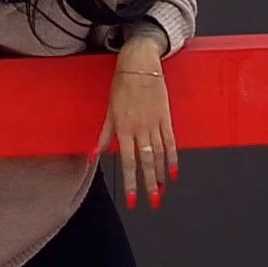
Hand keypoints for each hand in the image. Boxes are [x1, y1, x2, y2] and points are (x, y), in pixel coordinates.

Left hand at [92, 34, 178, 209]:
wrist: (140, 65)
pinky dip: (173, 157)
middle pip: (145, 162)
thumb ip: (104, 134)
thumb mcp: (109, 109)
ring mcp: (154, 124)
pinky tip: (174, 171)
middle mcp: (140, 129)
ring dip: (160, 175)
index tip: (132, 198)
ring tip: (161, 191)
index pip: (127, 161)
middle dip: (148, 184)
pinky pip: (171, 141)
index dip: (129, 181)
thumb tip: (93, 153)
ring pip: (159, 155)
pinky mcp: (166, 117)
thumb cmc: (121, 85)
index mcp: (123, 128)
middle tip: (151, 201)